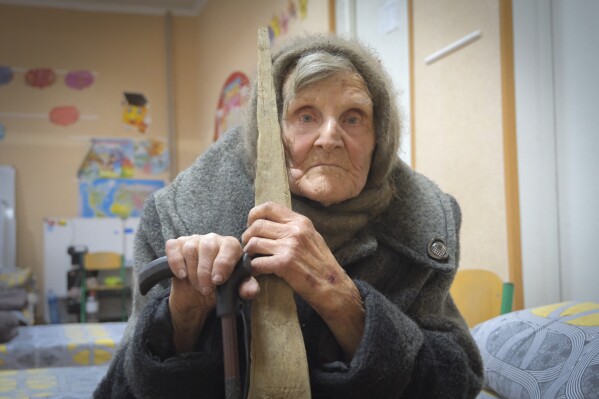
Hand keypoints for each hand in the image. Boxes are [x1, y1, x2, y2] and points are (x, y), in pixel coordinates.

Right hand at [164, 233, 258, 352]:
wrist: (199, 294)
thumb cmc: (221, 287)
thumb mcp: (235, 290)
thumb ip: (246, 288)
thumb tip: (250, 291)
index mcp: (231, 246)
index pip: (229, 246)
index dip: (223, 263)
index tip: (218, 280)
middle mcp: (213, 239)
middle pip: (208, 247)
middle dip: (205, 272)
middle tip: (206, 289)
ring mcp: (194, 240)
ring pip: (190, 249)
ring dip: (192, 272)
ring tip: (197, 285)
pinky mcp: (177, 245)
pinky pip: (173, 247)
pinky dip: (176, 262)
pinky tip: (182, 275)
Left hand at [241, 202, 363, 357]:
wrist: (333, 286)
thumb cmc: (322, 264)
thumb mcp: (312, 237)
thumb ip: (294, 228)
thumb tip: (271, 223)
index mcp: (300, 221)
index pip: (269, 207)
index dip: (254, 215)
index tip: (251, 226)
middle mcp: (295, 230)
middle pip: (257, 225)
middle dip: (247, 237)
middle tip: (249, 247)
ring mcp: (289, 246)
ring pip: (254, 243)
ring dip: (249, 253)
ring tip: (253, 259)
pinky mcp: (284, 264)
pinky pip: (257, 262)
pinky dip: (253, 268)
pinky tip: (258, 271)